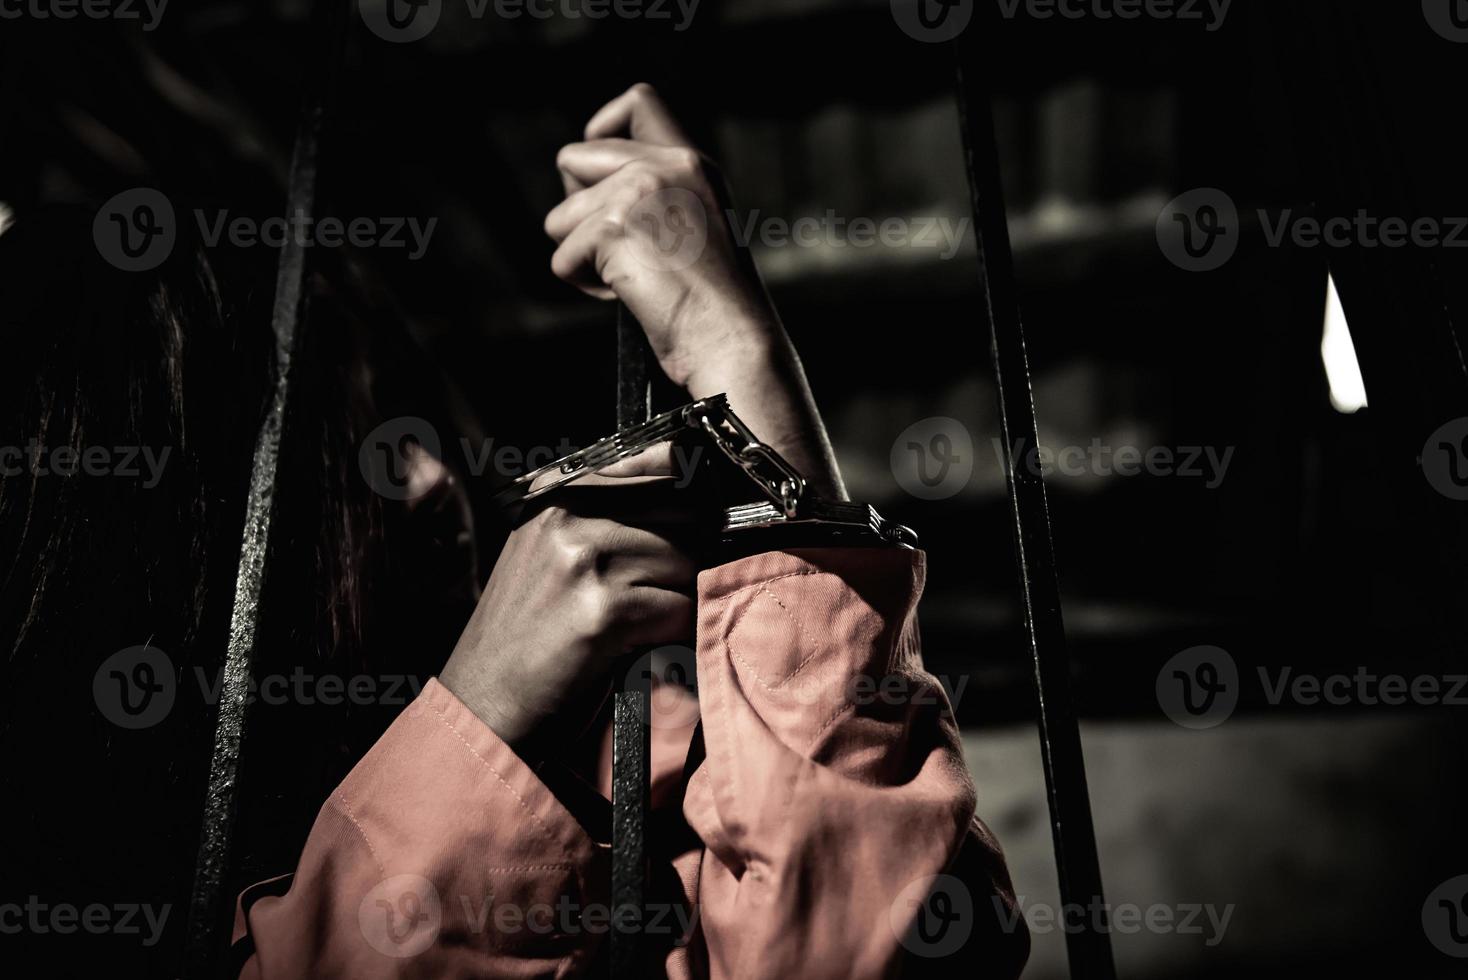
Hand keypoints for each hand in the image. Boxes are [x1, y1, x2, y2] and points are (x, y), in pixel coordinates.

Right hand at [439, 445, 696, 757]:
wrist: (485, 701)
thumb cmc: (526, 633)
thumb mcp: (550, 551)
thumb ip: (608, 514)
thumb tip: (694, 500)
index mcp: (558, 490)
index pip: (662, 460)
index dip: (694, 496)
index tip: (699, 523)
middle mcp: (570, 515)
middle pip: (685, 514)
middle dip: (691, 554)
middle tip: (665, 590)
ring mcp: (586, 559)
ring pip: (688, 561)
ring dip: (681, 597)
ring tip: (646, 622)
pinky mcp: (605, 609)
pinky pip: (680, 607)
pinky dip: (676, 631)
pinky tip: (645, 643)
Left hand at [547, 83, 846, 498]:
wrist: (734, 341)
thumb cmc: (718, 303)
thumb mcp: (699, 224)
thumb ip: (658, 193)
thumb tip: (591, 182)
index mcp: (692, 162)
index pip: (638, 101)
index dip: (602, 130)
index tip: (599, 174)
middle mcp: (665, 166)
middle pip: (573, 158)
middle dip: (577, 209)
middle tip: (615, 249)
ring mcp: (638, 193)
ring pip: (559, 218)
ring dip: (582, 256)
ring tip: (634, 279)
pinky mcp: (612, 229)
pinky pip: (562, 258)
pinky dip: (585, 286)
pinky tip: (629, 295)